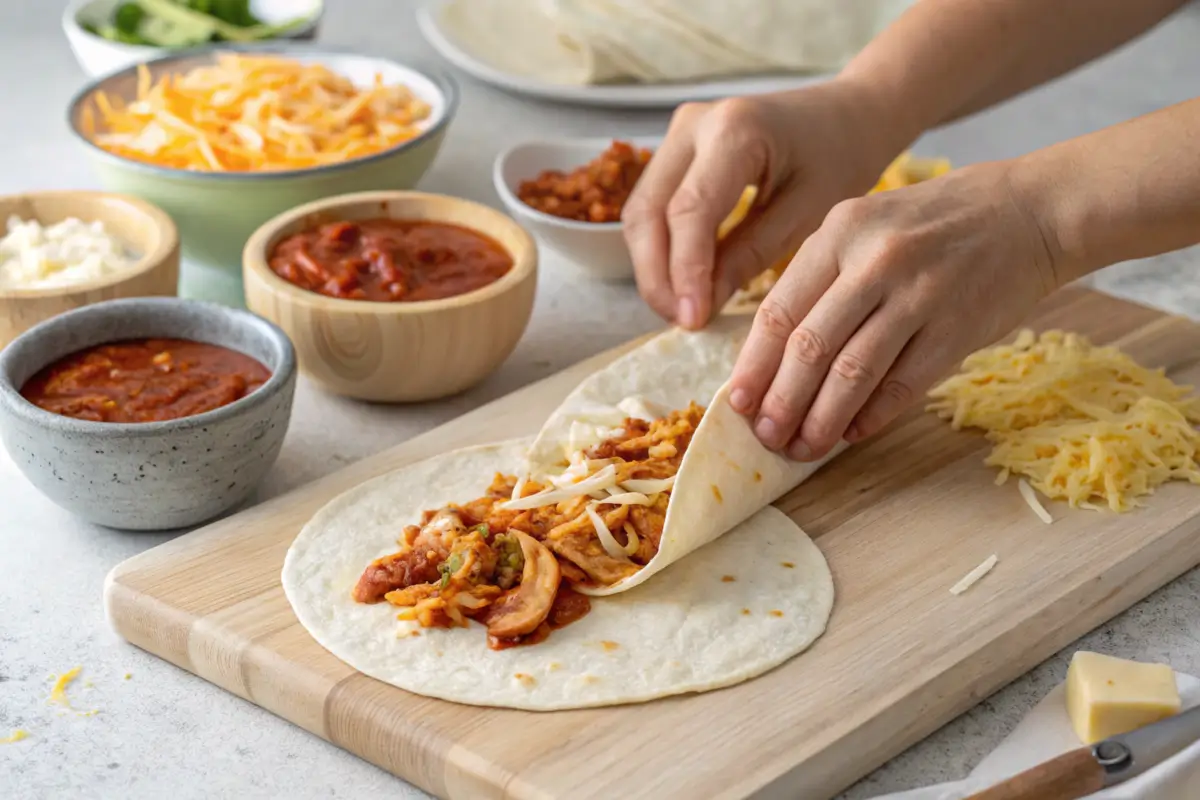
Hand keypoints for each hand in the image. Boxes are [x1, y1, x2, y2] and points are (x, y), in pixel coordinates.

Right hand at [622, 79, 899, 328]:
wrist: (845, 115)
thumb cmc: (838, 159)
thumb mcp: (807, 215)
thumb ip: (750, 256)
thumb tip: (700, 305)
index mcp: (736, 130)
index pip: (690, 211)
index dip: (684, 271)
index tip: (693, 319)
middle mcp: (694, 124)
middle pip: (647, 211)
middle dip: (657, 275)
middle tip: (682, 321)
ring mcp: (678, 133)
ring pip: (639, 212)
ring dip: (652, 266)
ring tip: (682, 308)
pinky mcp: (674, 149)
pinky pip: (651, 206)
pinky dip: (660, 248)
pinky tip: (683, 282)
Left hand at [727, 160, 1060, 459]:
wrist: (1031, 210)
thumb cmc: (937, 222)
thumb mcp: (868, 224)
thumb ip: (824, 277)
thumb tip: (777, 355)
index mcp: (840, 231)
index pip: (779, 310)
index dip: (753, 364)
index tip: (736, 402)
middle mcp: (874, 261)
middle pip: (810, 347)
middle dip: (780, 401)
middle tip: (765, 436)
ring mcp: (918, 295)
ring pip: (852, 372)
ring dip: (821, 419)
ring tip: (802, 448)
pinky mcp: (956, 328)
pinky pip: (902, 385)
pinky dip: (872, 415)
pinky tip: (853, 434)